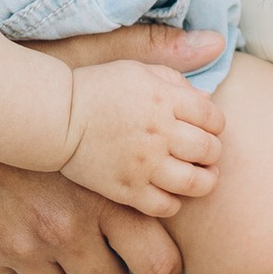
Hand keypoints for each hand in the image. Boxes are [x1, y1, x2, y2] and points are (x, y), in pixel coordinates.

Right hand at [0, 25, 218, 273]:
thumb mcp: (89, 60)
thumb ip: (153, 58)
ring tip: (62, 239)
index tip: (151, 240)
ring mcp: (17, 246)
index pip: (159, 262)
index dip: (160, 256)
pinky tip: (20, 229)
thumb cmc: (19, 72)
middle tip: (108, 249)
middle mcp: (63, 228)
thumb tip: (215, 43)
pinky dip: (19, 264)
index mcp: (103, 193)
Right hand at [61, 57, 228, 215]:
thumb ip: (175, 77)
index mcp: (165, 100)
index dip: (216, 124)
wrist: (57, 118)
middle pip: (209, 150)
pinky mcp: (127, 189)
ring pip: (195, 183)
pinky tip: (168, 192)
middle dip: (212, 152)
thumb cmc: (97, 89)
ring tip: (197, 177)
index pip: (213, 117)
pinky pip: (165, 205)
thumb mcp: (138, 68)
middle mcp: (159, 133)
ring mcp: (144, 164)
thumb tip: (207, 91)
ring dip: (203, 181)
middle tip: (203, 154)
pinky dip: (174, 201)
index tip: (207, 127)